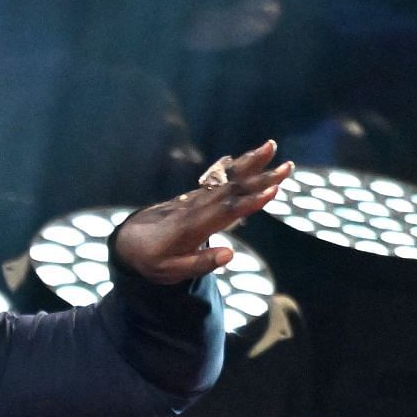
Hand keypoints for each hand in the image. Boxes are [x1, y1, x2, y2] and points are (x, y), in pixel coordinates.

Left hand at [112, 139, 293, 283]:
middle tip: (287, 165)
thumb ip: (199, 263)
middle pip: (232, 189)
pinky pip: (219, 179)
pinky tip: (247, 157)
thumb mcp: (171, 270)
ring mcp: (196, 198)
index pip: (226, 211)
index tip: (273, 191)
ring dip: (251, 163)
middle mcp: (197, 207)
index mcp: (193, 226)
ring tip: (271, 146)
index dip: (250, 202)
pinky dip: (235, 167)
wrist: (129, 241)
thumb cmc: (152, 259)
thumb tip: (229, 255)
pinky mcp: (195, 196)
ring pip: (227, 179)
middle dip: (260, 177)